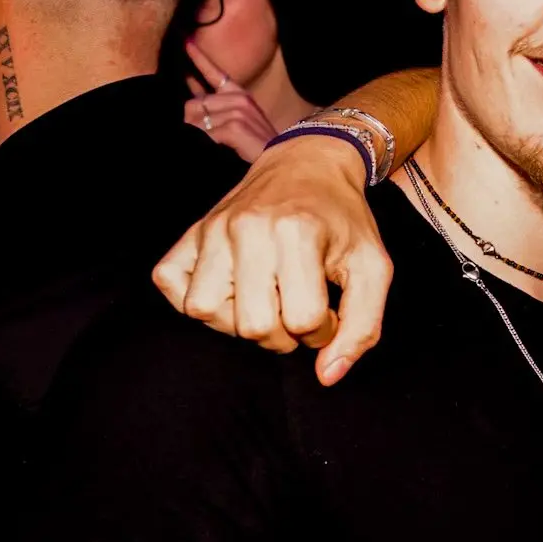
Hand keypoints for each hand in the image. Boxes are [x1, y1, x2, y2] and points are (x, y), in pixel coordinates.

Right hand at [151, 135, 390, 383]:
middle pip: (253, 325)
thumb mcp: (372, 267)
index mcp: (298, 233)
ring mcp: (213, 230)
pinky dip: (195, 299)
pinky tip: (231, 291)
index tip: (330, 310)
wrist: (309, 165)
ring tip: (266, 302)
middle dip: (283, 335)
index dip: (323, 331)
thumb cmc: (343, 221)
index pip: (303, 320)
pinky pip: (170, 285)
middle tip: (299, 310)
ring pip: (204, 311)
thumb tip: (327, 376)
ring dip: (238, 322)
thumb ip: (363, 326)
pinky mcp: (190, 234)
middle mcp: (248, 229)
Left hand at [184, 42, 276, 163]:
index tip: (186, 42)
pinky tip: (218, 148)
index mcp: (239, 94)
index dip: (199, 58)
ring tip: (215, 145)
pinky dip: (206, 144)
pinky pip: (204, 133)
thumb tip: (189, 105)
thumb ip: (214, 108)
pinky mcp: (235, 125)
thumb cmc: (255, 144)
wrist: (277, 160)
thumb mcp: (236, 121)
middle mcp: (238, 98)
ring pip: (196, 120)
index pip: (214, 73)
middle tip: (207, 137)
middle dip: (192, 123)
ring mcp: (237, 111)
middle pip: (193, 104)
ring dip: (200, 135)